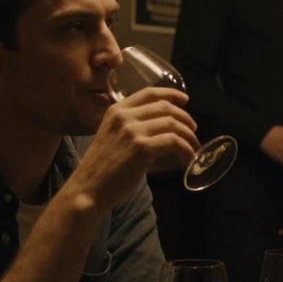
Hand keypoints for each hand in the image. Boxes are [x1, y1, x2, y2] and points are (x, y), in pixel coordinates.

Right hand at [65, 87, 198, 211]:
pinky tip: (188, 160)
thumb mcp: (112, 137)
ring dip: (189, 136)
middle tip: (193, 130)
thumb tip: (159, 126)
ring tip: (194, 148)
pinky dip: (186, 150)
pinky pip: (174, 142)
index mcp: (116, 110)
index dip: (171, 94)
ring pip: (173, 124)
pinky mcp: (142, 148)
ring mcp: (133, 130)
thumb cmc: (101, 168)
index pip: (149, 93)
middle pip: (165, 108)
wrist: (88, 189)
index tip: (185, 100)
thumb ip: (131, 127)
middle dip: (184, 118)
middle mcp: (125, 116)